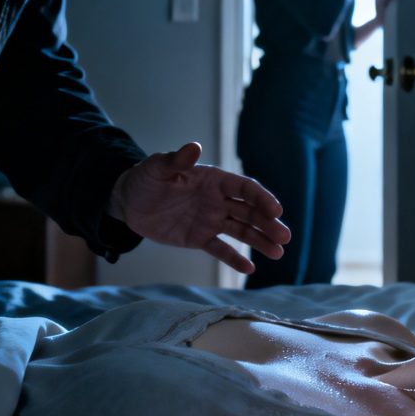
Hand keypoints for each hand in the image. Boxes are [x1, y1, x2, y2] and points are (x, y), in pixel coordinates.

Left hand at [108, 142, 289, 273]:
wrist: (129, 202)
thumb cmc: (145, 179)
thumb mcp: (158, 168)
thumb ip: (177, 160)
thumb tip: (194, 147)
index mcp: (214, 180)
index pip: (245, 188)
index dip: (262, 198)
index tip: (276, 210)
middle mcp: (218, 200)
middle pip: (249, 212)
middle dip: (268, 223)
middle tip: (285, 237)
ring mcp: (211, 220)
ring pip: (241, 231)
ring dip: (260, 240)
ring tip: (278, 252)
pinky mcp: (200, 238)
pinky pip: (221, 249)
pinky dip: (235, 259)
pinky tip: (250, 268)